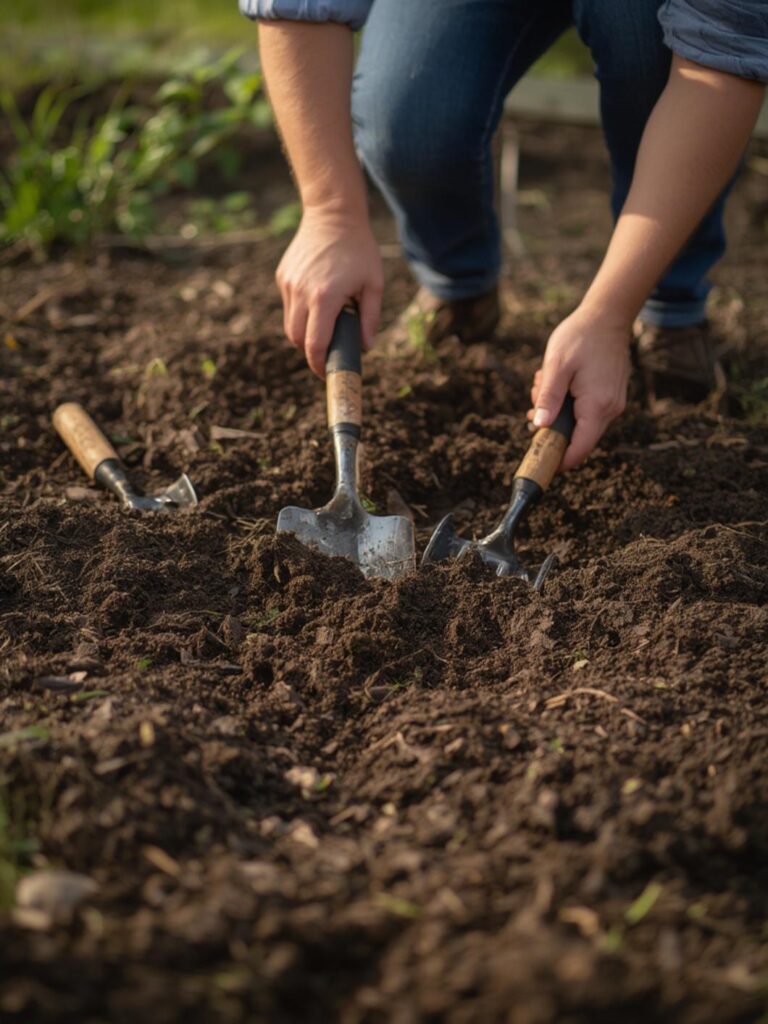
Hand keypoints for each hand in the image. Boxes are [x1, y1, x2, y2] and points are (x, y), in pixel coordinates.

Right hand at [276, 206, 383, 376]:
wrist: (332, 213)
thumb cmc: (359, 249)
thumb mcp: (374, 283)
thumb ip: (370, 318)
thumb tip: (365, 347)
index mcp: (325, 297)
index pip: (314, 344)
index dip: (318, 364)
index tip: (326, 373)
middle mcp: (301, 292)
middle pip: (297, 339)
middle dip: (310, 352)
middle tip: (327, 353)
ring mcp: (288, 284)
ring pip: (289, 324)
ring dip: (304, 333)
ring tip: (324, 326)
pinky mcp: (283, 276)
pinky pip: (289, 305)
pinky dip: (301, 312)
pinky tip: (317, 299)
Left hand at [528, 305, 630, 469]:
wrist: (607, 316)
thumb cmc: (580, 337)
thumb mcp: (557, 366)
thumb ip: (548, 398)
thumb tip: (539, 427)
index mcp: (597, 406)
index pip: (579, 449)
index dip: (560, 461)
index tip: (540, 463)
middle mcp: (610, 409)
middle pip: (577, 437)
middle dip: (551, 425)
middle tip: (535, 396)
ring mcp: (613, 403)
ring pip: (579, 423)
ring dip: (557, 409)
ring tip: (546, 380)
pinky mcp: (611, 396)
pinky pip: (586, 411)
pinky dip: (569, 402)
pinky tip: (560, 380)